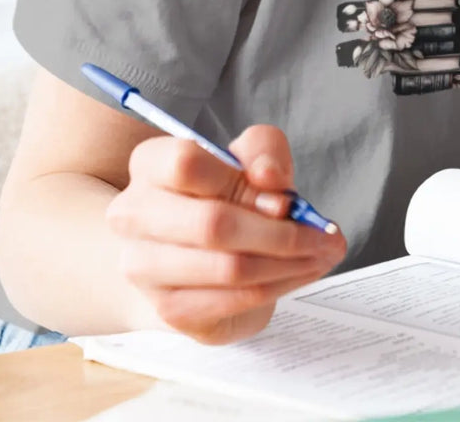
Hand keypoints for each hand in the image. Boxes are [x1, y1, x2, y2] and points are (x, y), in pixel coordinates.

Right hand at [105, 125, 347, 343]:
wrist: (193, 252)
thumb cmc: (226, 193)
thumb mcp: (251, 155)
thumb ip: (264, 151)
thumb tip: (269, 181)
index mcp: (150, 165)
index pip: (185, 163)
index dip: (242, 181)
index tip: (284, 198)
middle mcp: (134, 215)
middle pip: (212, 224)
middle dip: (282, 233)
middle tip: (326, 236)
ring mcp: (144, 267)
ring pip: (229, 268)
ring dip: (289, 263)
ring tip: (322, 254)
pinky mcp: (169, 309)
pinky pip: (234, 299)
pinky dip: (279, 286)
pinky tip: (300, 273)